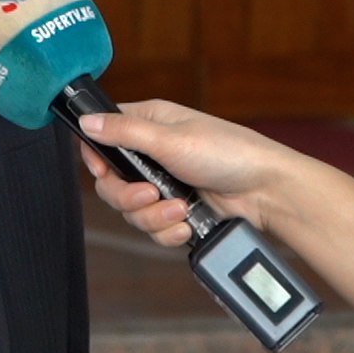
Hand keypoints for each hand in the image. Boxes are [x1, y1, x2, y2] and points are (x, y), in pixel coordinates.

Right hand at [79, 99, 300, 246]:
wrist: (267, 192)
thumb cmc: (228, 152)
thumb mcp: (171, 138)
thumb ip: (124, 132)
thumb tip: (86, 121)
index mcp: (149, 124)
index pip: (103, 137)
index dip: (97, 158)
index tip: (104, 172)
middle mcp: (153, 154)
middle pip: (112, 183)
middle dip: (128, 197)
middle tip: (150, 195)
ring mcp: (165, 185)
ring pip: (132, 210)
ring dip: (153, 216)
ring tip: (180, 210)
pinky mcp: (177, 211)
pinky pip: (153, 229)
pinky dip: (167, 231)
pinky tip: (186, 225)